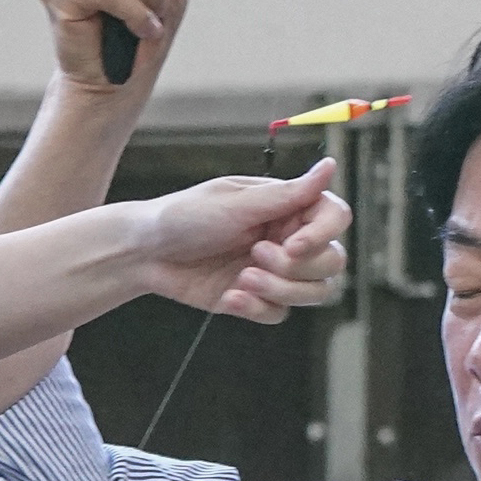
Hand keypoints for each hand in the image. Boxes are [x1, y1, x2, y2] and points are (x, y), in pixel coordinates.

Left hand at [136, 157, 352, 321]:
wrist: (146, 253)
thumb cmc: (186, 216)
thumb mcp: (236, 203)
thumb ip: (287, 194)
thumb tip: (330, 166)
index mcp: (288, 207)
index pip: (335, 218)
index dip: (323, 235)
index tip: (293, 245)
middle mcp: (288, 238)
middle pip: (332, 262)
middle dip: (297, 268)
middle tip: (254, 255)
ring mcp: (275, 271)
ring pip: (313, 293)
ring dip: (280, 291)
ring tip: (242, 280)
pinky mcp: (256, 299)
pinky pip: (279, 314)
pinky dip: (256, 309)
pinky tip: (228, 297)